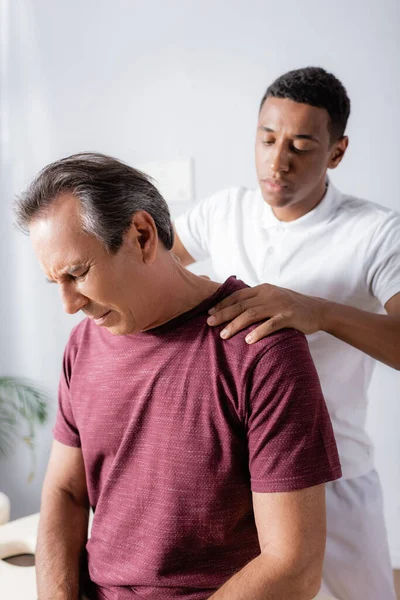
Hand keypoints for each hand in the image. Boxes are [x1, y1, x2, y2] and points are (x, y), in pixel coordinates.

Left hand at [207, 283, 326, 342]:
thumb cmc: (291, 306)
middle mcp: (269, 294)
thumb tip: (234, 310)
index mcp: (263, 289)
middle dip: (223, 314)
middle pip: (241, 304)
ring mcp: (279, 305)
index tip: (209, 312)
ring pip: (252, 314)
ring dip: (236, 324)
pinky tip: (248, 340)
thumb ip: (256, 301)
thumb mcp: (272, 298)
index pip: (238, 295)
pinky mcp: (289, 316)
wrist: (317, 310)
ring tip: (224, 335)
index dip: (222, 304)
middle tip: (209, 323)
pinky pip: (271, 324)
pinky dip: (258, 332)